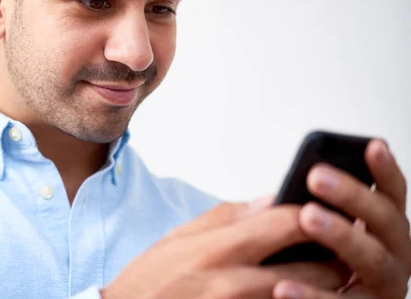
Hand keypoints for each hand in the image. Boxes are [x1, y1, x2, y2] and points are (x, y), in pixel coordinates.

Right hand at [101, 199, 349, 298]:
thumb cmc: (151, 278)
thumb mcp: (180, 236)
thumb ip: (228, 216)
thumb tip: (270, 200)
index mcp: (220, 248)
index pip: (287, 222)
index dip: (316, 214)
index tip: (327, 211)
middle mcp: (234, 282)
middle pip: (312, 269)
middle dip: (333, 258)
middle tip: (338, 249)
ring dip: (322, 288)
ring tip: (322, 274)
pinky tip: (291, 293)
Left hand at [272, 139, 410, 297]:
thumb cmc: (303, 268)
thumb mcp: (303, 236)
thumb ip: (298, 216)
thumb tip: (273, 200)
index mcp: (379, 231)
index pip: (390, 196)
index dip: (384, 171)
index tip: (371, 146)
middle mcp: (391, 257)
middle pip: (386, 222)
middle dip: (354, 196)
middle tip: (316, 177)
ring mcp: (384, 288)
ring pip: (374, 260)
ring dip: (342, 235)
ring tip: (307, 217)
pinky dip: (313, 295)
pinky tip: (283, 285)